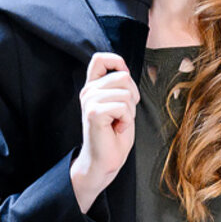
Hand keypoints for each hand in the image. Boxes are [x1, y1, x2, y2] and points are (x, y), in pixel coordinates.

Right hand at [69, 51, 137, 212]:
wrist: (104, 162)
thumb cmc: (114, 136)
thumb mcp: (121, 105)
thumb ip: (120, 87)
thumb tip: (125, 72)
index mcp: (93, 87)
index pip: (100, 59)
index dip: (117, 61)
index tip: (124, 77)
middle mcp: (88, 91)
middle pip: (123, 77)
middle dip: (133, 97)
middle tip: (123, 116)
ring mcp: (89, 101)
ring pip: (126, 93)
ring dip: (129, 112)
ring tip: (118, 124)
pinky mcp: (94, 112)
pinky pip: (123, 107)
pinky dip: (126, 120)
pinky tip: (116, 129)